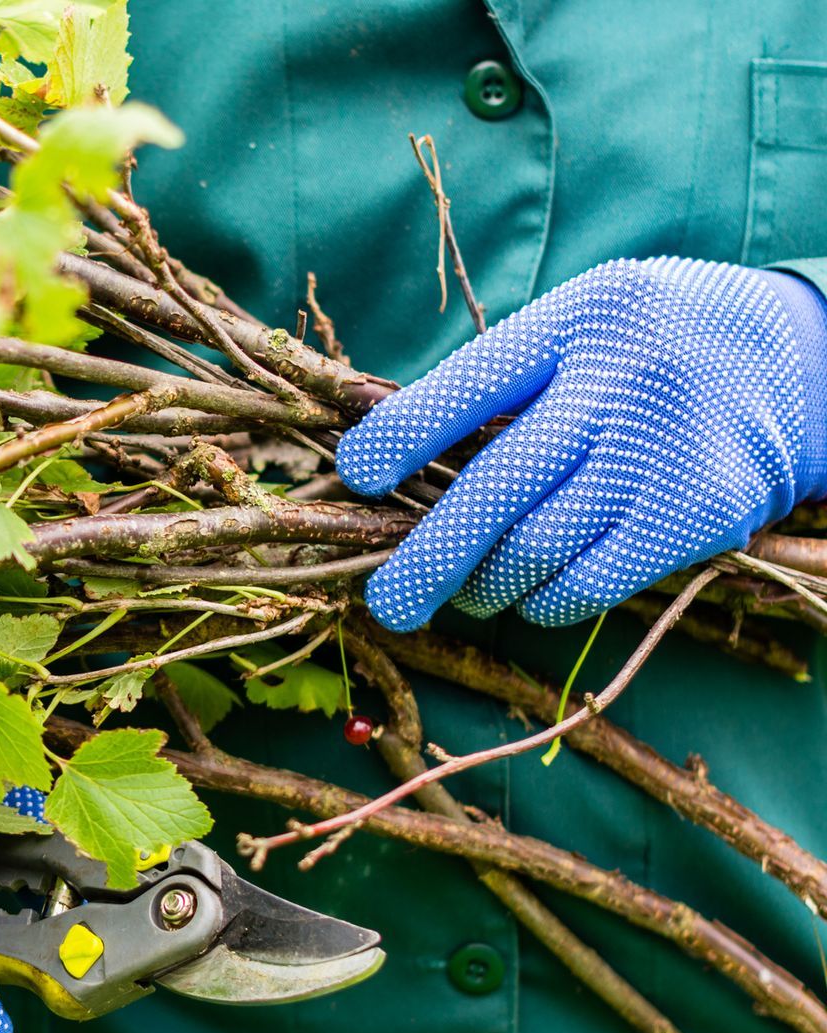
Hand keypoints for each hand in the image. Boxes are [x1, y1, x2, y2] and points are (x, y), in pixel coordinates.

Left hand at [336, 258, 826, 631]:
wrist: (805, 362)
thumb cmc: (648, 352)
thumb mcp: (581, 329)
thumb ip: (501, 383)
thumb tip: (384, 464)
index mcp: (578, 322)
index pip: (470, 383)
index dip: (402, 436)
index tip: (356, 476)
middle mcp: (623, 384)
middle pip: (496, 489)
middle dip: (427, 558)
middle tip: (387, 604)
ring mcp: (666, 453)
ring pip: (535, 551)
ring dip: (484, 585)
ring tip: (471, 588)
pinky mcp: (700, 514)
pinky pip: (589, 584)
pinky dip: (543, 601)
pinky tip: (533, 590)